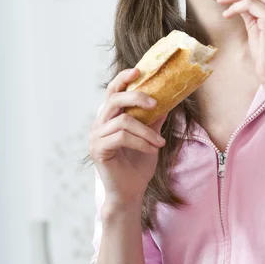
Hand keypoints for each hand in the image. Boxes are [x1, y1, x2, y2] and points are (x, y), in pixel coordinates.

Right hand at [89, 68, 166, 206]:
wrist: (131, 193)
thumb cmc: (138, 166)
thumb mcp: (150, 138)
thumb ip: (154, 120)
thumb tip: (168, 100)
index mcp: (110, 117)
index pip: (113, 91)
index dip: (123, 78)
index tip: (139, 70)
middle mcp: (99, 124)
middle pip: (114, 99)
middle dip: (136, 97)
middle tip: (155, 103)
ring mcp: (96, 137)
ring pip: (123, 121)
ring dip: (146, 131)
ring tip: (159, 142)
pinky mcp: (98, 150)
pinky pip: (122, 137)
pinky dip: (141, 142)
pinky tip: (152, 149)